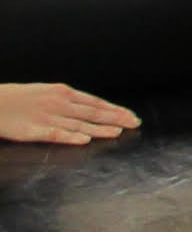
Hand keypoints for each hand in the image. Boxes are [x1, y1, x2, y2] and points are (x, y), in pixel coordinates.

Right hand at [0, 83, 136, 147]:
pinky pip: (55, 134)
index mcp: (62, 92)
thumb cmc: (17, 98)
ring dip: (100, 128)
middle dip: (116, 118)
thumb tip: (89, 107)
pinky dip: (71, 136)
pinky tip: (85, 140)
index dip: (114, 109)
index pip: (95, 102)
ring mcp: (47, 117)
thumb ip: (67, 100)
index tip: (130, 115)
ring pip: (79, 123)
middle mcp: (58, 103)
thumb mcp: (46, 92)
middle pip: (92, 112)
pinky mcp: (34, 130)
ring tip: (119, 132)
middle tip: (134, 123)